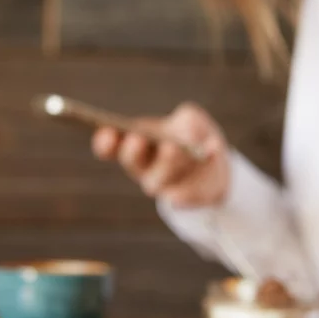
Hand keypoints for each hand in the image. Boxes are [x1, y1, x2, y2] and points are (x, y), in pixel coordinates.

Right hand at [91, 103, 229, 207]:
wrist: (213, 165)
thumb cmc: (192, 136)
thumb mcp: (191, 120)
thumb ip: (188, 118)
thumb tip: (188, 127)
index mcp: (133, 143)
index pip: (109, 147)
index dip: (105, 142)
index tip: (107, 130)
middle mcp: (141, 168)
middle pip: (131, 162)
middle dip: (132, 152)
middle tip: (137, 138)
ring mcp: (159, 186)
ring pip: (154, 181)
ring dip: (163, 164)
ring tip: (172, 147)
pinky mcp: (180, 199)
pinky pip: (179, 197)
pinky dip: (186, 187)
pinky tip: (195, 167)